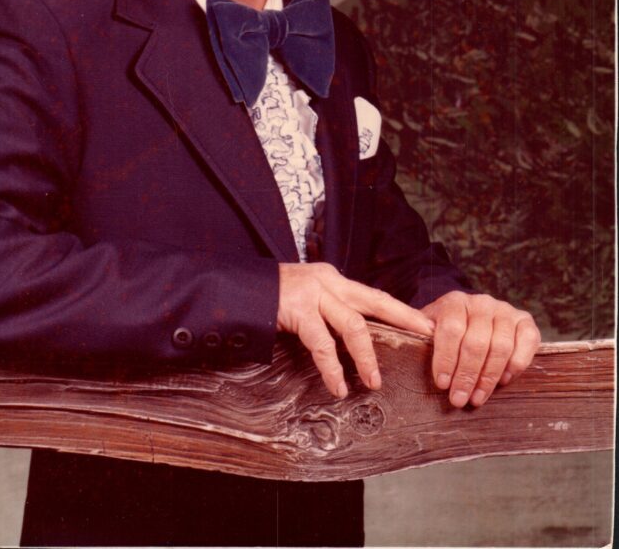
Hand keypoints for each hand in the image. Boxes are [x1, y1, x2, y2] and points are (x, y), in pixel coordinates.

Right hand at [278, 262, 434, 398]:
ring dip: (366, 357)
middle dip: (403, 318)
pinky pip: (321, 343)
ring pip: (353, 325)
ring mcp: (313, 294)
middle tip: (426, 337)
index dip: (401, 311)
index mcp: (334, 280)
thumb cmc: (271, 298)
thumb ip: (328, 311)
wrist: (237, 288)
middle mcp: (329, 282)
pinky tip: (337, 384)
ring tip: (374, 382)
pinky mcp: (297, 309)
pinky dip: (332, 367)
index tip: (426, 325)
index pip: (375, 295)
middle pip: (375, 300)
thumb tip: (355, 340)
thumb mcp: (306, 299)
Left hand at [421, 291, 540, 407]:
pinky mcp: (525, 321)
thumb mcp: (428, 329)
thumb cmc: (446, 331)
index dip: (446, 358)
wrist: (471, 316)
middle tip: (459, 399)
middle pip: (476, 342)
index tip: (442, 384)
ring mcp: (505, 310)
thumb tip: (406, 355)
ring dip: (489, 377)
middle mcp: (481, 302)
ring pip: (501, 346)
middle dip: (467, 375)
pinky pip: (527, 343)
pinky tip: (502, 381)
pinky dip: (516, 365)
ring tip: (477, 398)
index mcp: (454, 301)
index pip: (451, 329)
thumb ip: (419, 337)